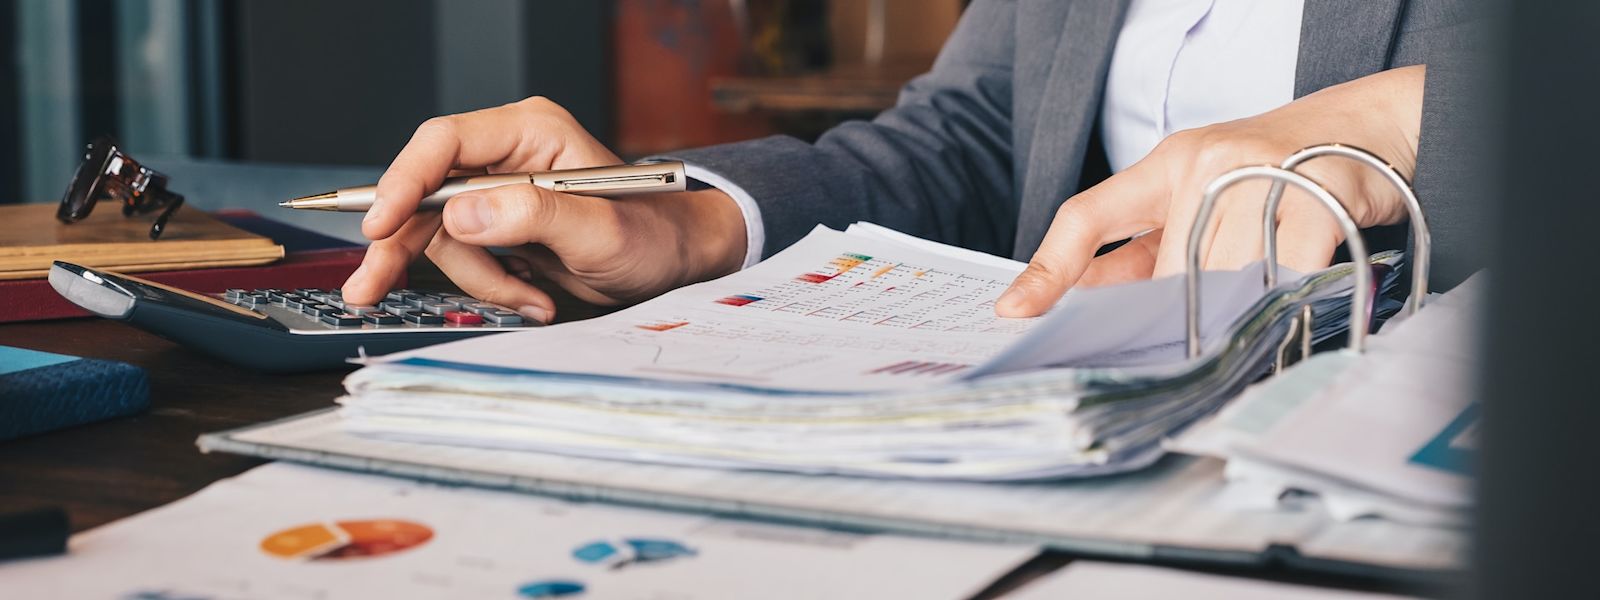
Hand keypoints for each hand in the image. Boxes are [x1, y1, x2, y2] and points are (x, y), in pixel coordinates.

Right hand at [342, 97, 747, 322]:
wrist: (673, 264)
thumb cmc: (652, 237)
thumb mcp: (600, 231)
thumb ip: (533, 216)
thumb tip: (463, 214)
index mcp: (530, 132)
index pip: (444, 144)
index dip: (404, 182)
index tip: (380, 225)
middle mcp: (507, 156)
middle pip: (425, 192)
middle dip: (405, 244)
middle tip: (370, 288)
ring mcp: (498, 193)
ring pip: (441, 236)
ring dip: (478, 279)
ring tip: (530, 299)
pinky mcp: (498, 228)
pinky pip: (463, 258)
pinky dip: (489, 287)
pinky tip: (530, 298)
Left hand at [995, 65, 1426, 316]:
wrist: (1367, 132)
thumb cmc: (1270, 176)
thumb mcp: (1197, 198)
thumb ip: (1144, 248)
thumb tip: (1079, 307)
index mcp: (1168, 164)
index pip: (1088, 216)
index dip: (1047, 268)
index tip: (1015, 313)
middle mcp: (1207, 163)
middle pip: (1164, 274)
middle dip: (1173, 320)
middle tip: (1176, 354)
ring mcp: (1261, 175)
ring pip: (1220, 282)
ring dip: (1230, 316)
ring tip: (1244, 327)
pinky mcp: (1314, 196)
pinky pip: (1280, 277)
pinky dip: (1279, 303)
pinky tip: (1284, 309)